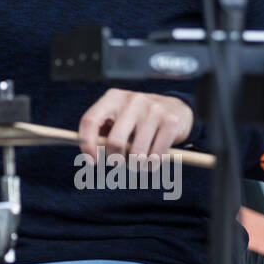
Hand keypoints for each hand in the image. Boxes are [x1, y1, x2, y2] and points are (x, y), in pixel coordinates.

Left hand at [77, 89, 192, 162]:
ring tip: (138, 162)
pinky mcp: (170, 121)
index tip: (92, 161)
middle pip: (115, 142)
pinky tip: (152, 159)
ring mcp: (153, 109)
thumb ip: (103, 131)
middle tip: (119, 163)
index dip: (86, 144)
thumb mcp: (119, 117)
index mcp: (113, 98)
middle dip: (115, 160)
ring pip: (137, 154)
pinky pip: (156, 156)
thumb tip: (89, 154)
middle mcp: (132, 100)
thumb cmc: (138, 119)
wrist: (176, 108)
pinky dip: (152, 165)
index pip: (90, 121)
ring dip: (136, 166)